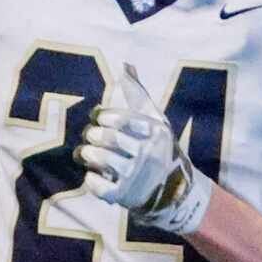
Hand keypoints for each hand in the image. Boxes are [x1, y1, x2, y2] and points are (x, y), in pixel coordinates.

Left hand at [75, 65, 209, 235]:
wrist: (175, 192)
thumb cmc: (159, 149)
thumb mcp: (156, 121)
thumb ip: (138, 95)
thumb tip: (125, 65)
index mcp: (155, 133)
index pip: (120, 119)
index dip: (103, 116)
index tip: (99, 118)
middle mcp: (148, 154)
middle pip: (108, 138)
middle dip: (93, 135)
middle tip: (90, 136)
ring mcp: (137, 177)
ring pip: (101, 159)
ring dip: (87, 154)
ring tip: (86, 153)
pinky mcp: (126, 197)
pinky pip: (99, 186)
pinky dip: (91, 180)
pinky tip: (93, 175)